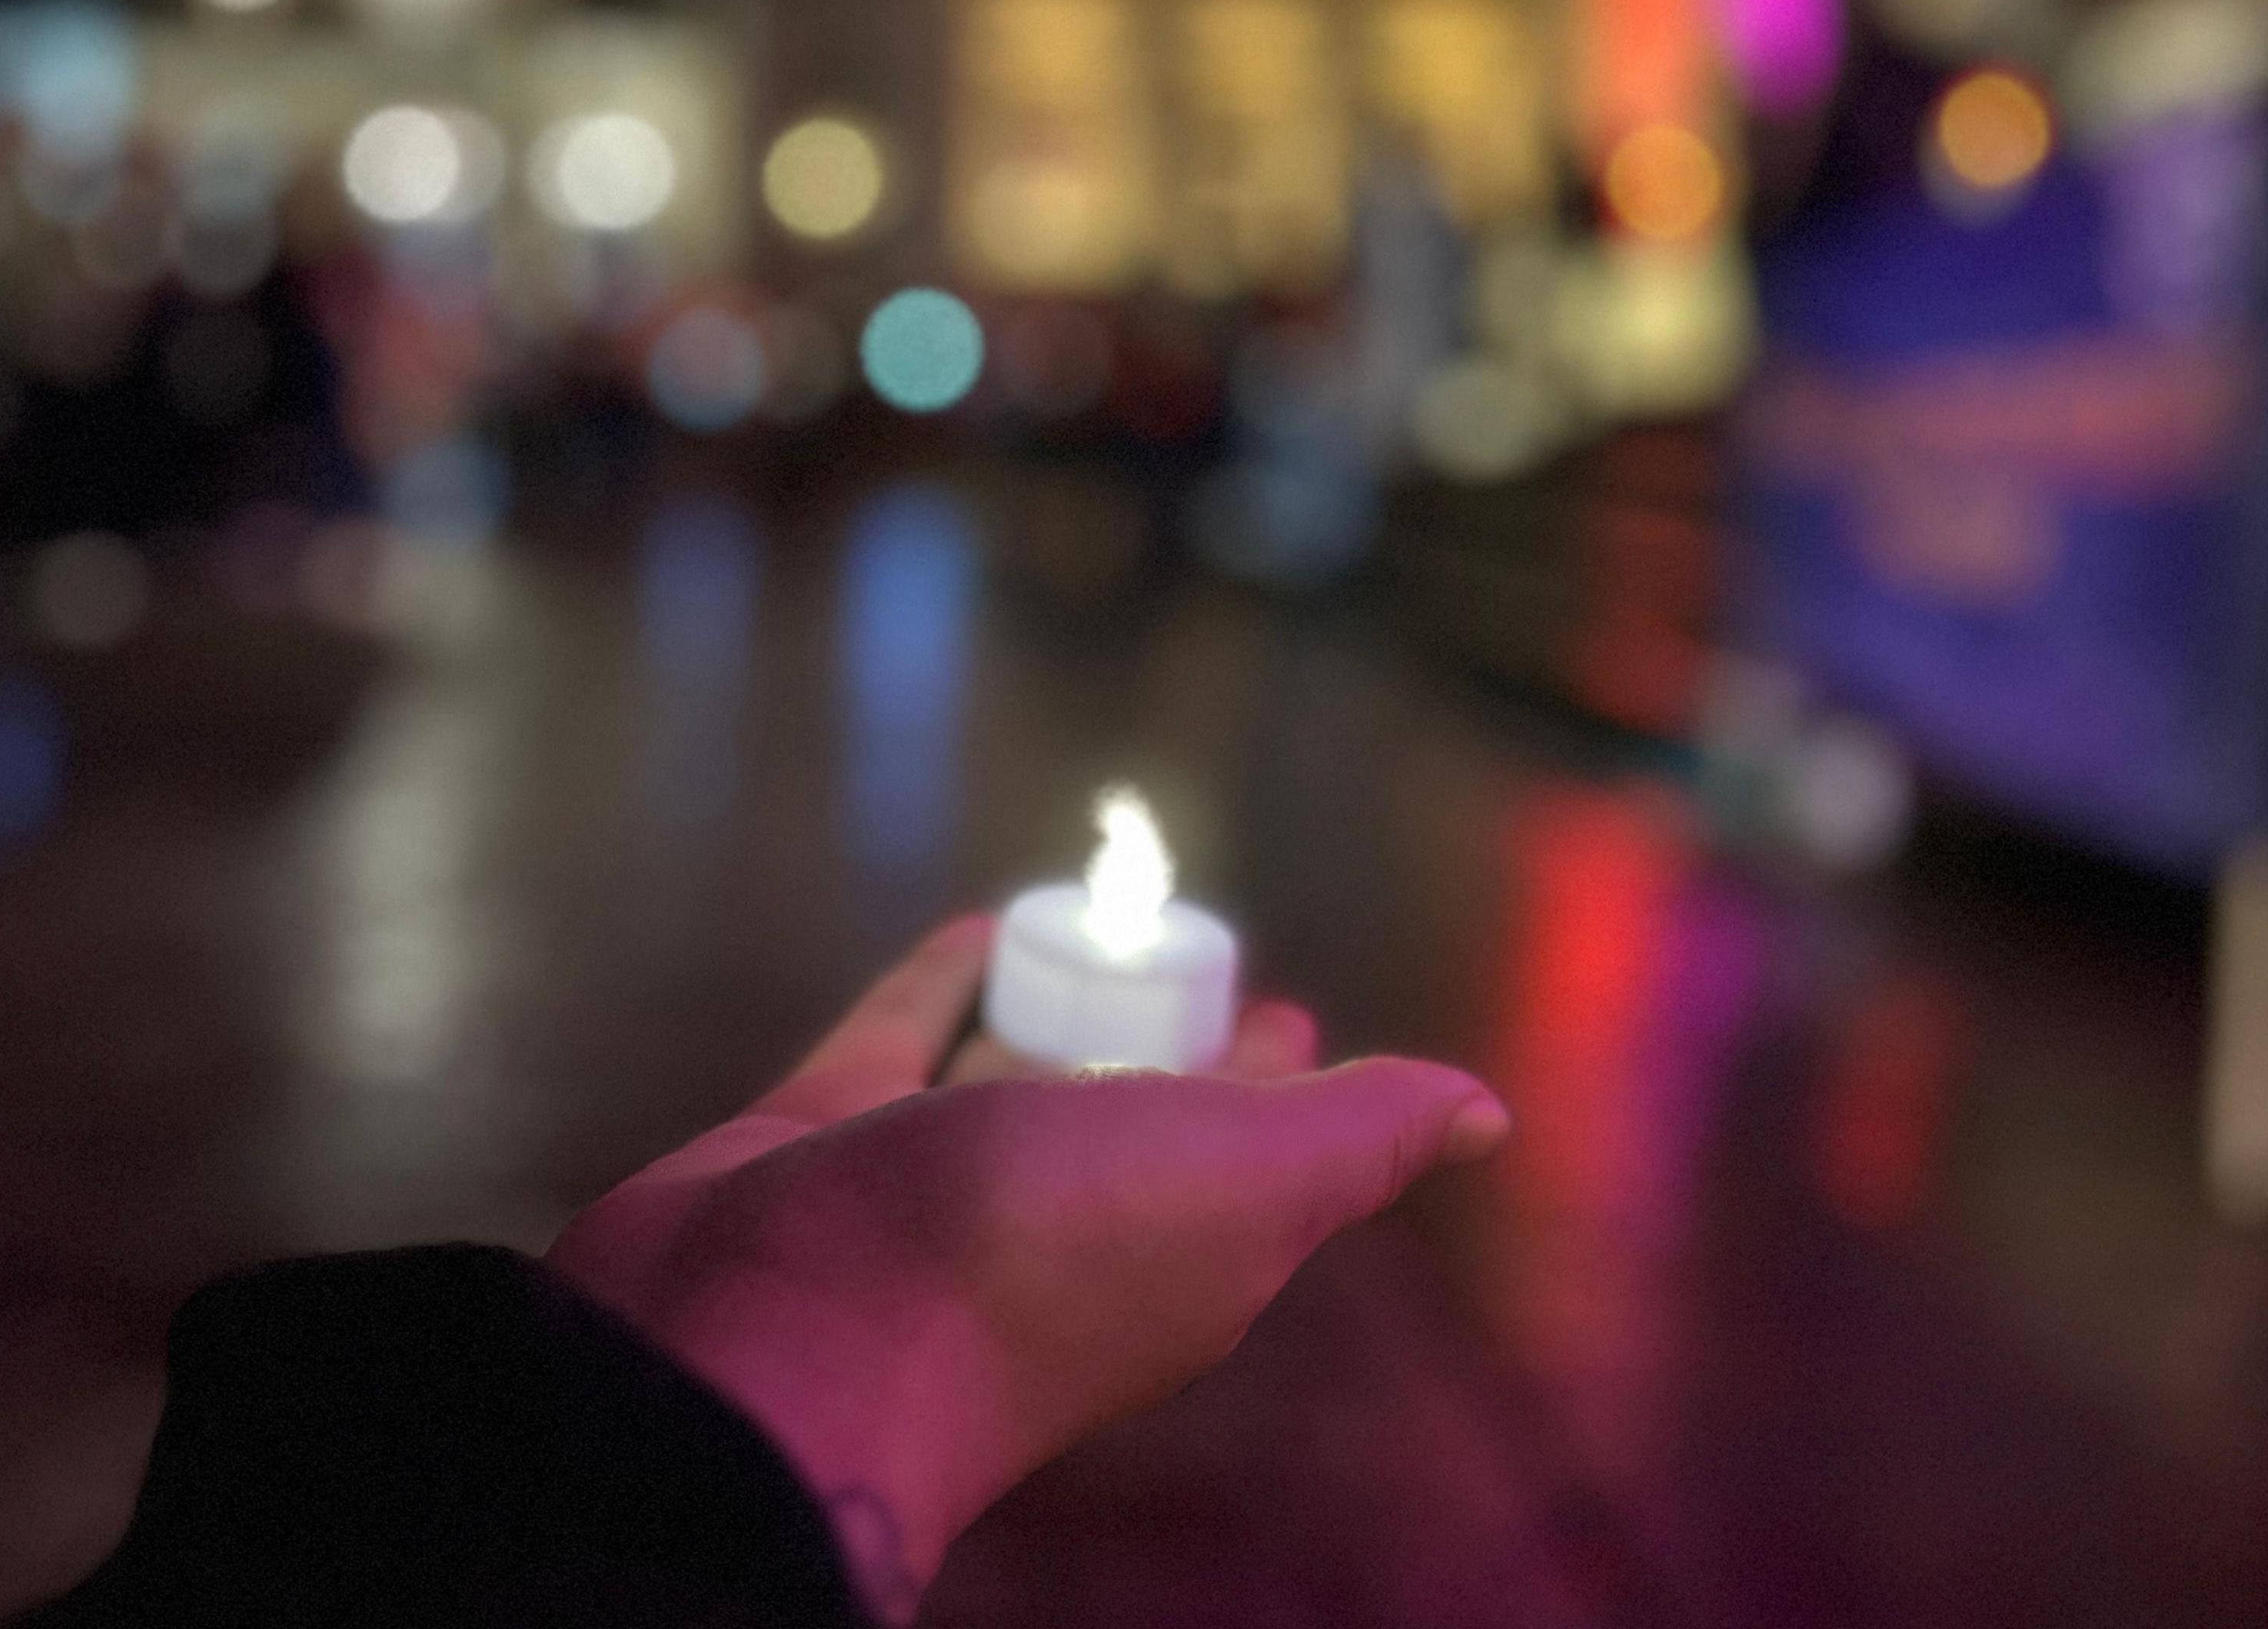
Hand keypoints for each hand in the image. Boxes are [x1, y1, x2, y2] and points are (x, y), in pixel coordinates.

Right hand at [544, 918, 1510, 1623]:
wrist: (782, 1343)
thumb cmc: (1030, 1260)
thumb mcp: (1242, 1181)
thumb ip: (1357, 1137)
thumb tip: (1485, 1115)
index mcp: (1177, 1240)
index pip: (1251, 1142)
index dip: (1283, 1079)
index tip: (1289, 1009)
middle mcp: (1059, 1218)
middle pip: (1128, 1108)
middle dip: (1162, 1039)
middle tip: (1184, 950)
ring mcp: (934, 1186)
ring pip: (1009, 1075)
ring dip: (1047, 1008)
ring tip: (1074, 923)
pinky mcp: (824, 1145)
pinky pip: (895, 1042)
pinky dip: (939, 984)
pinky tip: (968, 929)